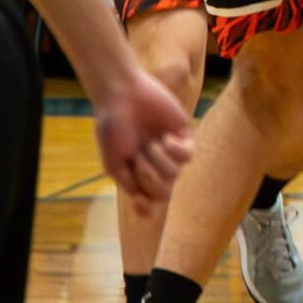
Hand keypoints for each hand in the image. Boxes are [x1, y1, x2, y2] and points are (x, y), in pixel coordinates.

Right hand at [92, 66, 195, 206]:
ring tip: (149, 144)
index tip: (140, 204)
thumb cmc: (113, 127)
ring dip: (160, 163)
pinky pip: (189, 155)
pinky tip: (165, 138)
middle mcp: (155, 164)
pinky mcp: (182, 132)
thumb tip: (146, 206)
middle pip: (163, 192)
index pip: (148, 200)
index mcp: (137, 173)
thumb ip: (129, 184)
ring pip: (175, 175)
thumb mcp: (113, 162)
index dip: (146, 207)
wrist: (122, 94)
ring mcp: (169, 149)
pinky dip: (177, 151)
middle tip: (139, 158)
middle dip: (151, 180)